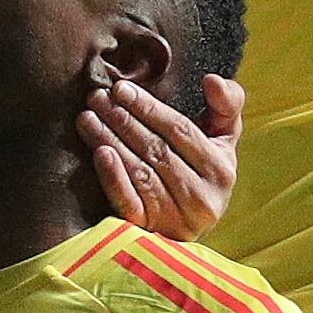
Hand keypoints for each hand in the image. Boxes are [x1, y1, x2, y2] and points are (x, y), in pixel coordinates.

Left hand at [84, 70, 242, 239]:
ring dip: (110, 141)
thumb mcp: (222, 139)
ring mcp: (175, 219)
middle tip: (96, 97)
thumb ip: (225, 105)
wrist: (186, 225)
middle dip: (123, 119)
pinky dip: (113, 178)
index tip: (121, 88)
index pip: (180, 131)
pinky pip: (129, 203)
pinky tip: (100, 154)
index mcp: (221, 170)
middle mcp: (202, 198)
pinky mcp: (150, 232)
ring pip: (140, 172)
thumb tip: (212, 80)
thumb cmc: (202, 170)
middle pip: (156, 150)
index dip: (149, 108)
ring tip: (87, 118)